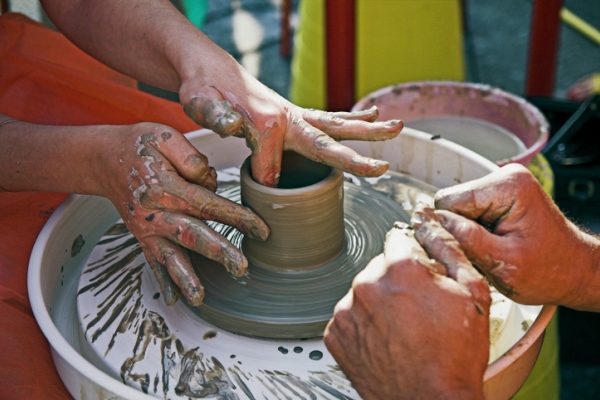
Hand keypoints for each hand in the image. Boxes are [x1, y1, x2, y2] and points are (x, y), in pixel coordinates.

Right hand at [101, 122, 268, 305]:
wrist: (101, 159)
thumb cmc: (138, 145)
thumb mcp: (164, 136)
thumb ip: (190, 157)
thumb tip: (210, 180)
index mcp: (166, 186)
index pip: (208, 203)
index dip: (236, 217)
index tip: (261, 230)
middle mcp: (156, 211)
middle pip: (192, 234)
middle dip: (218, 251)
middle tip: (241, 267)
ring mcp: (147, 227)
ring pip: (169, 254)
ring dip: (185, 277)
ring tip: (199, 297)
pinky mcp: (142, 235)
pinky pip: (152, 260)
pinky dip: (162, 280)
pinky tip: (173, 299)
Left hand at [179, 66, 402, 186]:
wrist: (205, 66)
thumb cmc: (201, 85)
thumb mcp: (200, 101)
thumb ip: (219, 118)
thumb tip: (240, 133)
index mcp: (267, 118)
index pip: (275, 157)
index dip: (265, 172)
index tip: (255, 183)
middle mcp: (288, 115)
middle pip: (328, 137)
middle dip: (355, 156)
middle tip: (381, 168)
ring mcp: (294, 114)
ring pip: (336, 125)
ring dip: (366, 130)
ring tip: (396, 127)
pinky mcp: (294, 115)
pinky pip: (328, 119)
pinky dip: (350, 119)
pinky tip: (369, 116)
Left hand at [324, 206, 489, 399]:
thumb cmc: (454, 356)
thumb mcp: (472, 293)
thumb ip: (449, 249)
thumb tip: (433, 225)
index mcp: (399, 269)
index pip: (399, 238)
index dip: (415, 254)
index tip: (421, 271)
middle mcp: (366, 285)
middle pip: (381, 267)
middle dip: (398, 280)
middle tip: (419, 309)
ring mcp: (347, 311)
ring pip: (364, 292)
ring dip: (380, 302)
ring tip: (404, 329)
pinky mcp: (336, 334)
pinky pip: (350, 316)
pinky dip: (364, 324)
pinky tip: (386, 340)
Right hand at [434, 163, 598, 309]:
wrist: (575, 271)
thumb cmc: (550, 271)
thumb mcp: (505, 264)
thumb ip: (466, 240)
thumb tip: (430, 223)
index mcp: (508, 186)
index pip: (448, 201)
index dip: (449, 229)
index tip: (465, 251)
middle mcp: (504, 177)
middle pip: (451, 204)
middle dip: (459, 232)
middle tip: (482, 255)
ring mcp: (501, 185)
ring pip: (456, 210)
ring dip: (466, 235)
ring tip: (490, 252)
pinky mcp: (498, 197)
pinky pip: (467, 213)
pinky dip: (473, 234)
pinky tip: (491, 246)